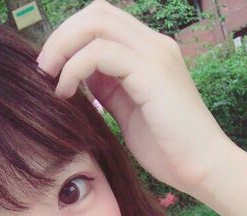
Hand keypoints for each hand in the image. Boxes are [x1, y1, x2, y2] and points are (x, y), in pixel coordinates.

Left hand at [36, 0, 233, 197]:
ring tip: (50, 78)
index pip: (103, 21)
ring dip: (63, 48)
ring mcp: (154, 55)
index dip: (71, 37)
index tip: (51, 68)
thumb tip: (80, 77)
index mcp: (149, 52)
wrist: (202, 168)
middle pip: (96, 13)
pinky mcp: (150, 73)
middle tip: (43, 69)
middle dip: (61, 36)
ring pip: (96, 24)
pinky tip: (66, 92)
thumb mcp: (128, 112)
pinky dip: (75, 68)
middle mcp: (154, 45)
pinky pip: (100, 54)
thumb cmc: (168, 150)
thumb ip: (108, 89)